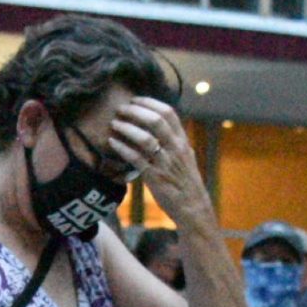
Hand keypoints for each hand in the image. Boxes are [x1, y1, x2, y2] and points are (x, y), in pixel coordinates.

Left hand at [110, 97, 210, 219]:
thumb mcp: (185, 156)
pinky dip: (122, 148)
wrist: (193, 207)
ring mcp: (165, 163)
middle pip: (156, 120)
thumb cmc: (185, 181)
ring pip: (145, 138)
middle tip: (121, 109)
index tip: (134, 99)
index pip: (168, 113)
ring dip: (127, 128)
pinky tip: (113, 143)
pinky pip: (136, 158)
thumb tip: (158, 124)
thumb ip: (173, 140)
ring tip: (114, 124)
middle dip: (135, 111)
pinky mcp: (155, 177)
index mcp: (182, 141)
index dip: (149, 103)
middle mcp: (175, 149)